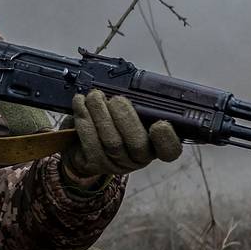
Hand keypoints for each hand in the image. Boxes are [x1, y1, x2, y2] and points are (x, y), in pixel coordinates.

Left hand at [61, 90, 182, 180]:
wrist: (83, 144)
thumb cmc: (113, 122)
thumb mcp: (130, 112)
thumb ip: (137, 104)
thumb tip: (135, 86)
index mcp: (154, 144)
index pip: (169, 150)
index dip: (167, 139)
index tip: (160, 124)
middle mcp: (138, 158)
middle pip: (138, 144)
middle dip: (126, 117)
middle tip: (116, 99)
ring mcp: (116, 164)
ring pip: (111, 142)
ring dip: (101, 114)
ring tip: (94, 96)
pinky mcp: (94, 164)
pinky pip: (90, 143)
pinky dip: (84, 119)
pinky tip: (80, 104)